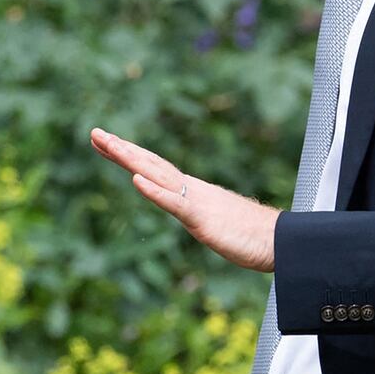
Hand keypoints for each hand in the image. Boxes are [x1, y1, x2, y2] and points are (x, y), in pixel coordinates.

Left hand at [91, 127, 279, 272]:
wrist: (279, 241)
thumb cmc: (251, 235)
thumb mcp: (216, 222)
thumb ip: (201, 213)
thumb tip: (192, 211)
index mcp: (192, 191)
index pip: (154, 168)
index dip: (129, 154)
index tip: (105, 142)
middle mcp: (192, 189)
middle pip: (151, 164)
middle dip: (121, 149)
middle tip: (95, 132)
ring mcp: (197, 202)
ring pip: (158, 176)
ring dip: (131, 160)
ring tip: (109, 145)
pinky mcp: (202, 219)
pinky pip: (175, 203)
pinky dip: (154, 191)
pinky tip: (136, 181)